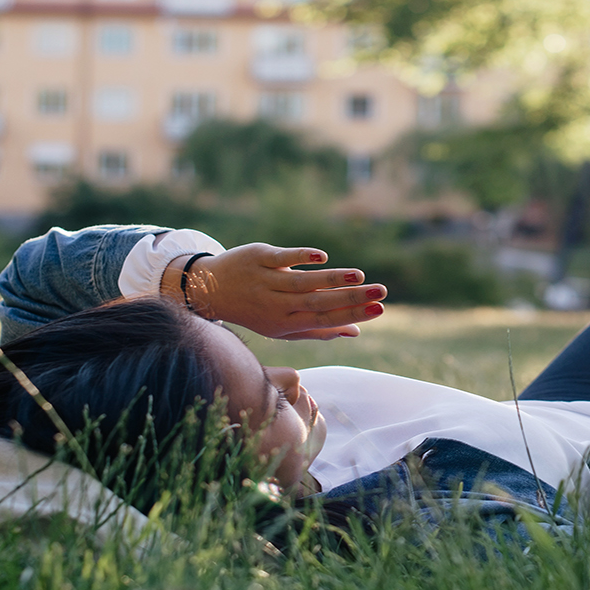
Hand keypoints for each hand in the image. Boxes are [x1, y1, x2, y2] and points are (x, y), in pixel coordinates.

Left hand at [166, 243, 386, 339]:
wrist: (209, 290)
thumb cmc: (255, 310)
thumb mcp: (283, 325)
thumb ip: (319, 329)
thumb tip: (355, 332)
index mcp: (285, 323)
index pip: (324, 321)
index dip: (352, 316)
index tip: (379, 310)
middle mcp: (276, 305)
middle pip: (318, 303)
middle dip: (351, 299)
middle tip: (380, 293)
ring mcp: (265, 281)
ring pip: (303, 282)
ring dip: (333, 279)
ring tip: (360, 276)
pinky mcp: (257, 257)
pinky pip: (281, 259)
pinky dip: (301, 258)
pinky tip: (322, 257)